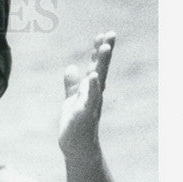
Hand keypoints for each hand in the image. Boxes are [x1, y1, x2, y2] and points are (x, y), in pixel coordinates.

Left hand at [58, 31, 114, 156]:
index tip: (102, 34)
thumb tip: (71, 66)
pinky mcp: (85, 114)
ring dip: (102, 63)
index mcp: (89, 89)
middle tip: (110, 33)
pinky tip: (93, 76)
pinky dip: (92, 87)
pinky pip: (90, 98)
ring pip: (98, 80)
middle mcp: (94, 94)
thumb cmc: (75, 125)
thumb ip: (72, 84)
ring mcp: (91, 103)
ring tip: (104, 47)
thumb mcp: (71, 100)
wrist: (76, 148)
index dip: (98, 51)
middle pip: (100, 68)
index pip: (95, 66)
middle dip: (105, 52)